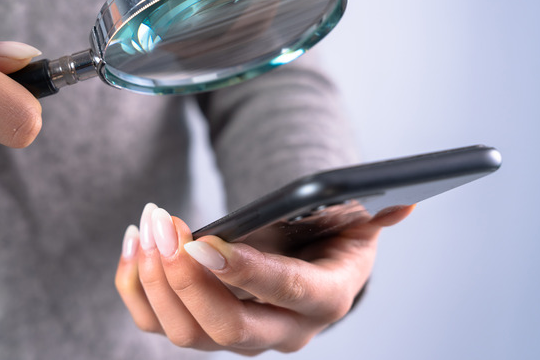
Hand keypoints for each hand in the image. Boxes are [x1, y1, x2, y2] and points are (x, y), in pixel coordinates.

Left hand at [115, 202, 412, 354]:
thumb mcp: (357, 223)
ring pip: (183, 332)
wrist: (308, 270)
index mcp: (323, 300)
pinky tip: (135, 244)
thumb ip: (376, 213)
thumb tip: (404, 204)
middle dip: (186, 278)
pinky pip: (157, 321)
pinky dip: (135, 286)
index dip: (245, 271)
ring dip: (154, 279)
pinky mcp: (200, 328)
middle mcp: (279, 330)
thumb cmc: (329, 241)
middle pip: (225, 327)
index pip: (285, 293)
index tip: (203, 242)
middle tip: (163, 227)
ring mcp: (236, 335)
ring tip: (147, 226)